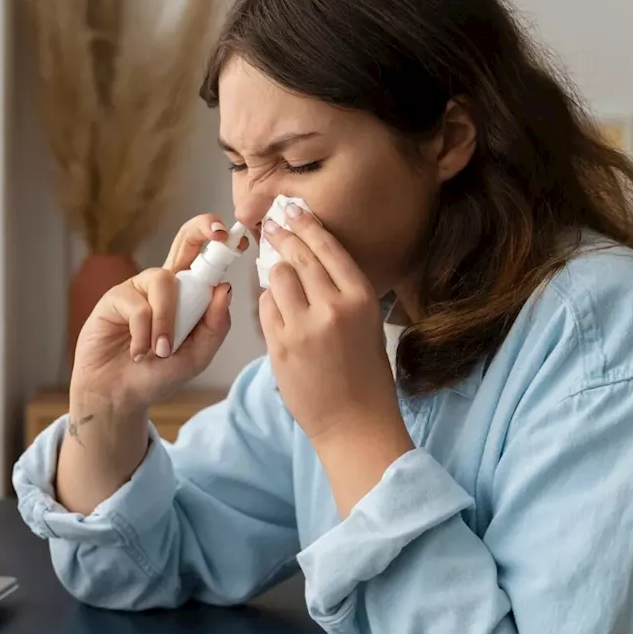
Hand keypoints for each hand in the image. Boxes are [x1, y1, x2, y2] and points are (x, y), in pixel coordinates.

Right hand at [71, 214, 247, 412]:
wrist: (121, 396)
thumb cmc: (157, 375)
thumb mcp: (197, 356)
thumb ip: (214, 326)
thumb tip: (225, 288)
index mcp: (188, 294)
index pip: (205, 258)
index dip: (219, 242)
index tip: (238, 237)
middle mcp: (164, 284)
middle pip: (184, 240)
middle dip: (201, 228)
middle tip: (217, 232)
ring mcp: (139, 288)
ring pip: (164, 283)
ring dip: (166, 322)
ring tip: (161, 351)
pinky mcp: (115, 298)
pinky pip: (138, 306)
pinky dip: (143, 334)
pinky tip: (138, 352)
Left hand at [258, 205, 404, 442]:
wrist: (354, 422)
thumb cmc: (366, 374)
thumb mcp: (367, 323)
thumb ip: (341, 291)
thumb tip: (311, 259)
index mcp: (361, 298)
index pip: (327, 248)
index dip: (307, 225)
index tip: (292, 211)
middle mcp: (332, 307)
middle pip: (298, 256)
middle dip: (282, 236)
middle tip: (272, 225)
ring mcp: (303, 326)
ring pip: (276, 278)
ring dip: (274, 271)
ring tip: (275, 269)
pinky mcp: (279, 345)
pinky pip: (265, 307)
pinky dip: (266, 301)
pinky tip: (273, 303)